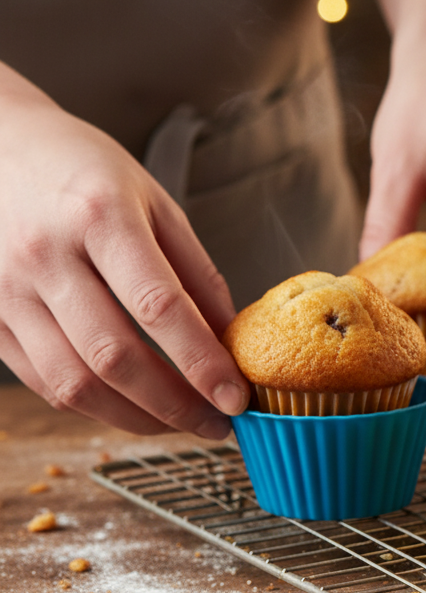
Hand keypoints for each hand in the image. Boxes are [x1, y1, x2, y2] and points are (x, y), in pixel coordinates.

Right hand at [0, 72, 249, 436]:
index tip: (236, 397)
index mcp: (100, 216)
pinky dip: (93, 404)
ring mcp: (8, 289)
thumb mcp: (154, 202)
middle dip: (175, 405)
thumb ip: (196, 272)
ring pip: (74, 382)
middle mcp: (47, 255)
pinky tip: (131, 406)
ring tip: (180, 423)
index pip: (159, 308)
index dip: (201, 362)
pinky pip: (43, 380)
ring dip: (135, 417)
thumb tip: (232, 338)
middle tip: (217, 424)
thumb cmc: (81, 169)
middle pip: (116, 358)